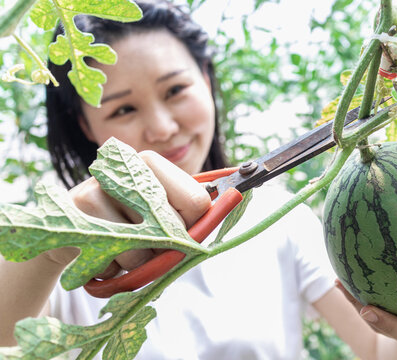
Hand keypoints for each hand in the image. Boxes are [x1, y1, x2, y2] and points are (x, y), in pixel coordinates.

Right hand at [42, 150, 210, 277]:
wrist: (70, 230)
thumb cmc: (125, 221)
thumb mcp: (158, 213)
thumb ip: (189, 215)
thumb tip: (228, 210)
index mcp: (151, 163)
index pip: (197, 203)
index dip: (194, 228)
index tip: (182, 232)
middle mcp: (123, 167)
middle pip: (174, 227)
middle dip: (167, 248)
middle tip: (150, 244)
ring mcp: (96, 187)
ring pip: (142, 249)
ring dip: (138, 262)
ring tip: (123, 245)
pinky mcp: (77, 212)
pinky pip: (113, 260)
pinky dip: (113, 268)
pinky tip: (103, 250)